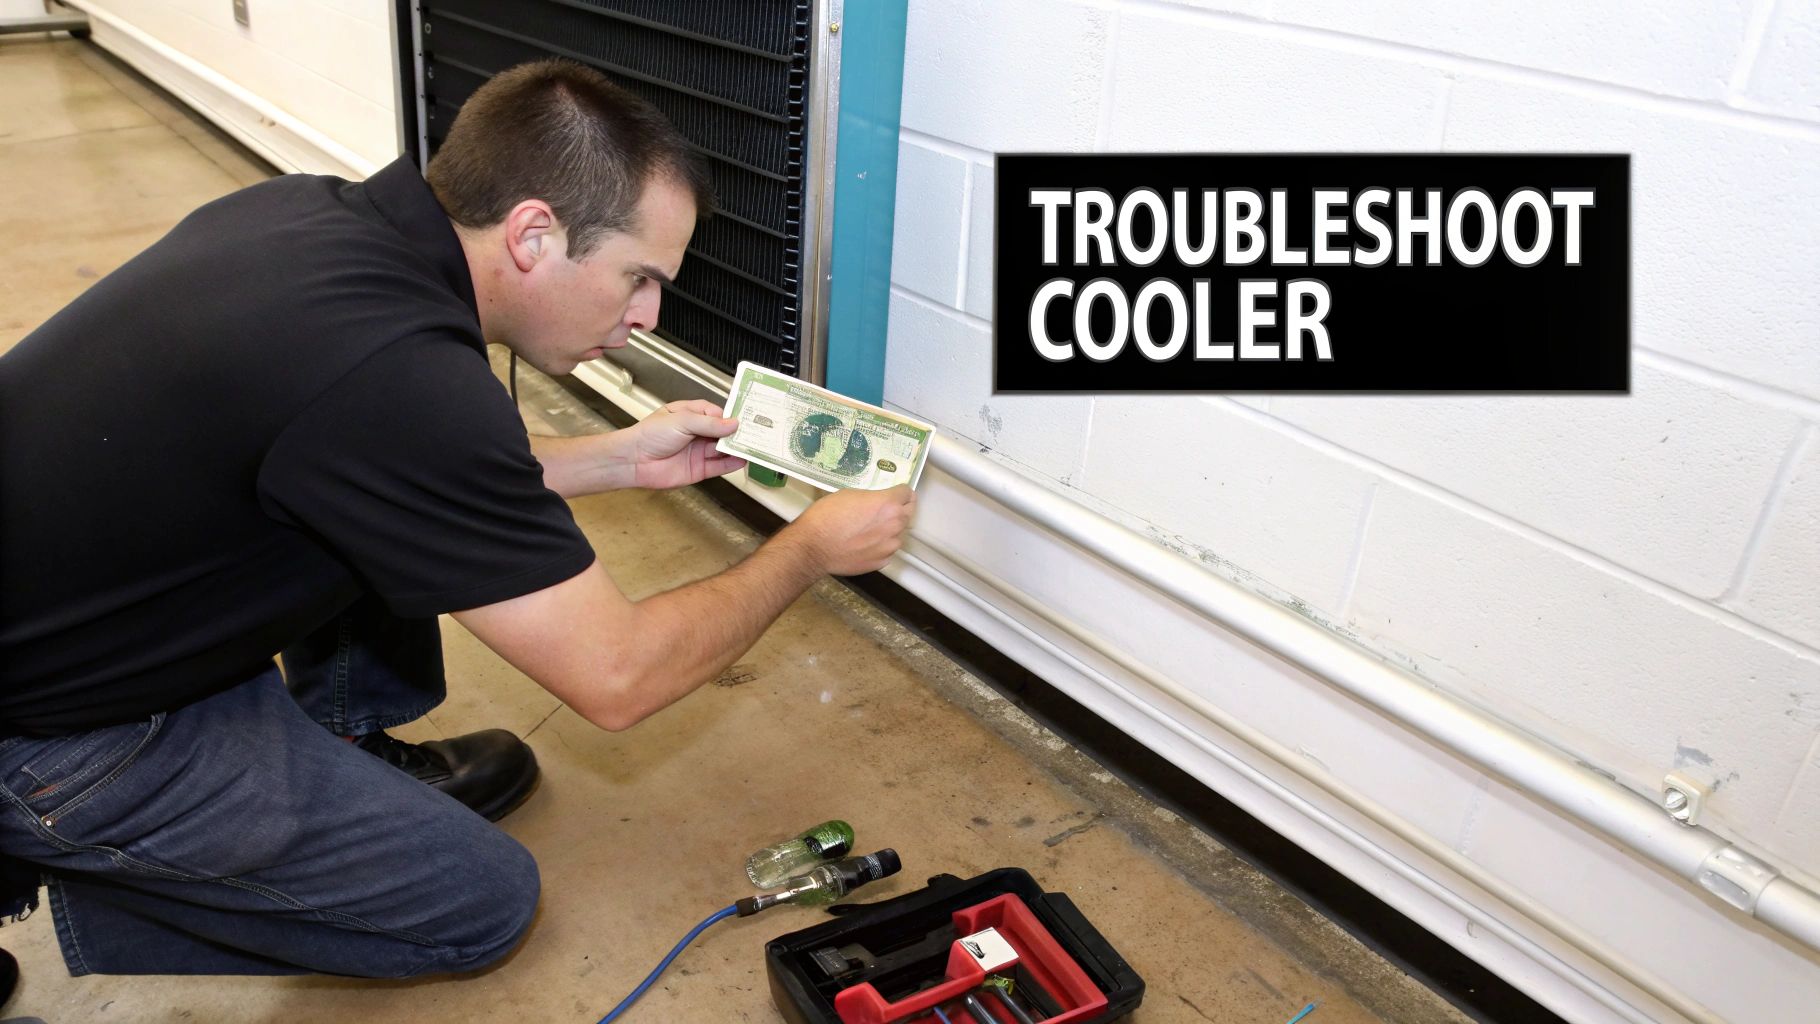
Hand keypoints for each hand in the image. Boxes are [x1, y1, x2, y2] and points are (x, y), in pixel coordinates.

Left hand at [626, 399, 746, 488]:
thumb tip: (732, 423)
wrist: (634, 460)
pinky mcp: (699, 469)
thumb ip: (709, 423)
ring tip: (753, 446)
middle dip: (737, 433)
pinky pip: (719, 466)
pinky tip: (742, 459)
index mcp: (690, 415)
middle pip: (723, 432)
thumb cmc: (650, 434)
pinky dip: (732, 463)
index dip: (730, 416)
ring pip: (723, 449)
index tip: (744, 418)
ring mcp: (698, 451)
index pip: (717, 413)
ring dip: (737, 448)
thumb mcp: (682, 420)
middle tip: (755, 432)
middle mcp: (696, 432)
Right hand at [787, 485, 915, 575]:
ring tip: (871, 529)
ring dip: (890, 529)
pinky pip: (887, 550)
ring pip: (898, 533)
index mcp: (888, 504)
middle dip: (899, 508)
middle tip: (885, 509)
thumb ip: (871, 498)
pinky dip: (881, 545)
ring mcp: (889, 546)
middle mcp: (894, 524)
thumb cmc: (826, 516)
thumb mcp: (849, 495)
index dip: (900, 491)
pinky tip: (865, 543)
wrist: (813, 547)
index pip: (907, 493)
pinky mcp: (882, 561)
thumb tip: (876, 503)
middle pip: (908, 512)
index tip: (895, 493)